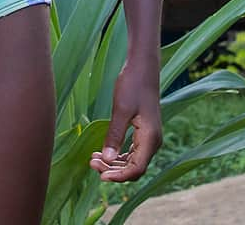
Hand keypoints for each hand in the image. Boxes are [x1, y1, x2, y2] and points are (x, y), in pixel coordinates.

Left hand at [89, 63, 161, 182]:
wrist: (142, 67)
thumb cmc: (132, 84)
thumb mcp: (121, 109)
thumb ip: (114, 135)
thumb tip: (106, 160)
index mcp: (150, 139)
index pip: (136, 169)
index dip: (119, 176)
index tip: (100, 176)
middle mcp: (153, 142)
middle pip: (134, 168)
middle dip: (113, 170)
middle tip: (92, 163)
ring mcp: (149, 137)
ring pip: (132, 161)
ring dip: (114, 163)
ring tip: (94, 159)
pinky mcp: (144, 132)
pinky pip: (132, 152)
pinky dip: (118, 155)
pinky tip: (103, 152)